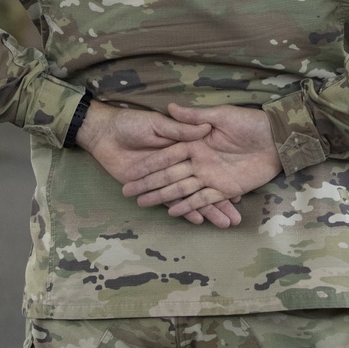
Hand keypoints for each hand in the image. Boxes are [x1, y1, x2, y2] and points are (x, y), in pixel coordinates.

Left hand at [75, 102, 241, 227]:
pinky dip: (186, 211)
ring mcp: (171, 177)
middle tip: (239, 215)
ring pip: (194, 196)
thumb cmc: (132, 123)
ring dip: (210, 211)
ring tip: (227, 224)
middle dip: (222, 201)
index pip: (208, 160)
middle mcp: (182, 162)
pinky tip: (199, 221)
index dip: (225, 170)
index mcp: (184, 144)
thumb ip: (180, 128)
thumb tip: (203, 128)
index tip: (242, 181)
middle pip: (206, 183)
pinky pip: (175, 201)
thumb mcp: (158, 123)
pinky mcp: (156, 188)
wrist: (105, 134)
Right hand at [121, 103, 281, 217]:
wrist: (276, 139)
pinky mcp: (224, 188)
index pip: (167, 156)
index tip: (129, 171)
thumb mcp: (222, 115)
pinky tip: (172, 212)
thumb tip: (170, 106)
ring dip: (163, 198)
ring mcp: (211, 176)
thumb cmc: (250, 123)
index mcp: (196, 143)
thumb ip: (196, 116)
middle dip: (149, 184)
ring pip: (183, 190)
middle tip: (128, 193)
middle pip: (170, 175)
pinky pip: (203, 199)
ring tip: (143, 205)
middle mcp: (199, 161)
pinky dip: (188, 206)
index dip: (148, 164)